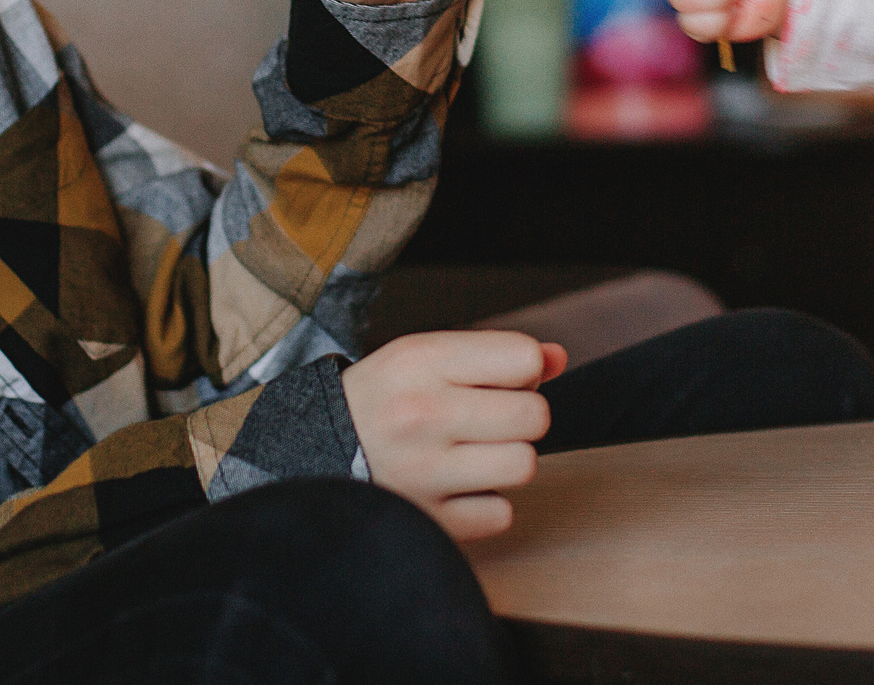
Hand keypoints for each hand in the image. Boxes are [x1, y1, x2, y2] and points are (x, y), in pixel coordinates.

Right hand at [341, 331, 566, 539]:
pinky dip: (486, 503)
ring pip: (524, 464)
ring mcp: (424, 472)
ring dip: (508, 460)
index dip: (523, 370)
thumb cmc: (384, 399)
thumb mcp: (424, 357)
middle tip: (488, 421)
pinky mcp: (429, 520)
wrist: (313, 451)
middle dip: (521, 417)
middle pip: (534, 415)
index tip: (499, 381)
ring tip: (474, 454)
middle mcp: (422, 414)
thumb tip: (559, 358)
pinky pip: (501, 513)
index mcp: (421, 361)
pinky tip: (457, 487)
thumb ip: (494, 354)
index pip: (523, 358)